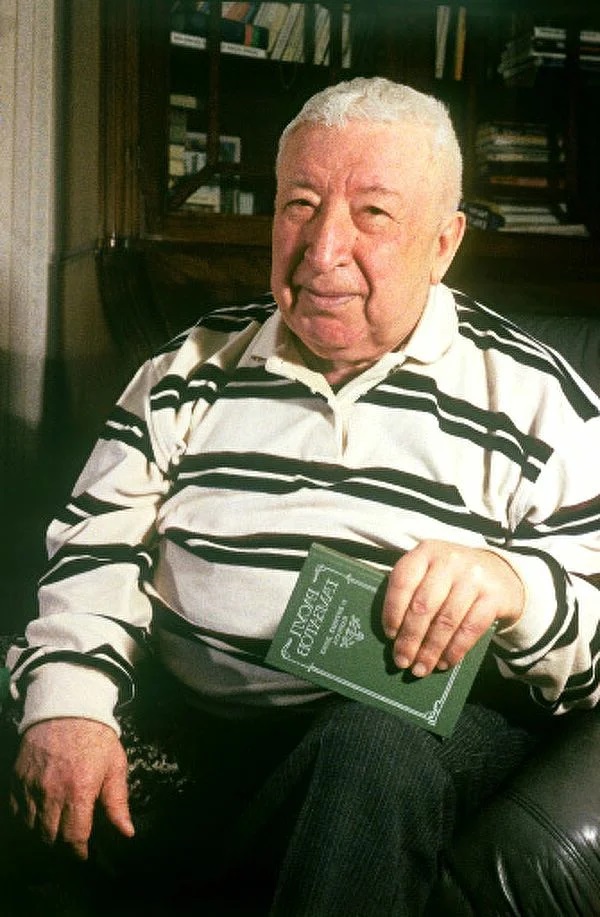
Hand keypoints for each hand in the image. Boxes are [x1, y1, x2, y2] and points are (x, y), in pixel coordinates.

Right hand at [10, 717, 133, 859]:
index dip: (78, 851)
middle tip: (70, 842)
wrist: (68, 706)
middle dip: (61, 845)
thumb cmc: (96, 736)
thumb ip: (118, 802)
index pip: (74, 837)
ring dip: (42, 834)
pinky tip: (38, 817)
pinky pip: (17, 811)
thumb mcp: (115, 765)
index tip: (83, 854)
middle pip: (50, 837)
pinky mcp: (19, 778)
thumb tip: (127, 832)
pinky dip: (25, 819)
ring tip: (55, 831)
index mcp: (79, 791)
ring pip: (31, 827)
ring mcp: (32, 786)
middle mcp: (53, 792)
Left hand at [382, 540, 523, 676]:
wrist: (500, 573)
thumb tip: (392, 635)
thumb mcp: (430, 571)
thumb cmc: (452, 577)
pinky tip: (445, 662)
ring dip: (430, 650)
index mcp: (426, 551)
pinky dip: (455, 650)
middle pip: (423, 605)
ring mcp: (474, 577)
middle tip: (402, 660)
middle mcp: (450, 560)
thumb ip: (411, 591)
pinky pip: (470, 629)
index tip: (389, 635)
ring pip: (446, 621)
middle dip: (410, 638)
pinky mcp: (494, 596)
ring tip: (421, 668)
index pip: (402, 581)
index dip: (392, 611)